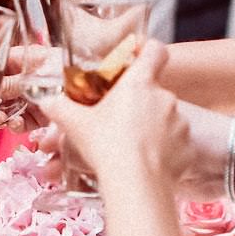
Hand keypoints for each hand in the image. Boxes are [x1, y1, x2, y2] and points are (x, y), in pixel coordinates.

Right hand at [40, 44, 193, 188]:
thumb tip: (47, 102)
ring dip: (151, 128)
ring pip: (165, 119)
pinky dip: (164, 151)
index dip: (147, 51)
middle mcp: (165, 98)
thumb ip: (60, 108)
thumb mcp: (76, 125)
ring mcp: (180, 123)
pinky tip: (147, 163)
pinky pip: (176, 144)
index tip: (137, 58)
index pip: (154, 50)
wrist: (135, 184)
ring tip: (131, 147)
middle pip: (154, 91)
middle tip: (119, 122)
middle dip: (138, 104)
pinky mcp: (187, 147)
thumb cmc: (106, 147)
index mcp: (140, 83)